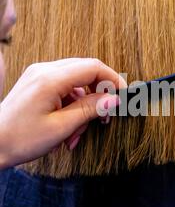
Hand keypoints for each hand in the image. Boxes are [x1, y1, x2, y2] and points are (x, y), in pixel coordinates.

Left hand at [0, 58, 126, 167]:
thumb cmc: (20, 139)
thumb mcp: (60, 127)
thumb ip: (89, 110)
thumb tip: (114, 100)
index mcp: (50, 79)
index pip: (93, 67)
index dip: (113, 80)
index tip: (124, 96)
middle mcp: (44, 70)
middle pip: (86, 72)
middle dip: (99, 95)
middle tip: (104, 119)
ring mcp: (39, 75)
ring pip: (76, 83)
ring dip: (83, 107)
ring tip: (77, 134)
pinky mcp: (36, 84)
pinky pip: (63, 89)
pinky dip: (71, 107)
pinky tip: (67, 130)